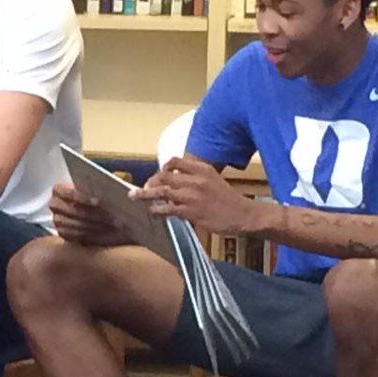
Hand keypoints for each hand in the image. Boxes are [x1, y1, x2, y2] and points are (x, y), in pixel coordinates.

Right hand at [50, 183, 124, 245]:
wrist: (84, 206)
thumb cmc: (89, 193)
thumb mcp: (92, 187)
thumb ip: (97, 187)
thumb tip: (119, 191)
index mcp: (58, 190)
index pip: (69, 193)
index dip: (84, 198)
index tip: (99, 201)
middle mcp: (55, 205)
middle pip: (74, 212)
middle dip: (95, 215)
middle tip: (114, 217)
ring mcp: (58, 221)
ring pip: (77, 226)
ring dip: (97, 226)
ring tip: (114, 226)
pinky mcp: (63, 233)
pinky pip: (77, 236)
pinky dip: (92, 235)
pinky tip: (106, 233)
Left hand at [129, 156, 256, 234]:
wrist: (243, 214)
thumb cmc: (228, 199)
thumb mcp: (213, 180)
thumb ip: (195, 178)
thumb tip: (175, 182)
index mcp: (202, 169)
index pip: (175, 162)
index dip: (163, 168)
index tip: (158, 175)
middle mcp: (196, 180)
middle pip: (164, 176)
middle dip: (151, 182)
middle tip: (142, 188)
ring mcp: (192, 196)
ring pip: (162, 191)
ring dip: (145, 194)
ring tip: (134, 196)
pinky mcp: (191, 211)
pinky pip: (168, 209)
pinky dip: (157, 209)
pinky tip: (152, 211)